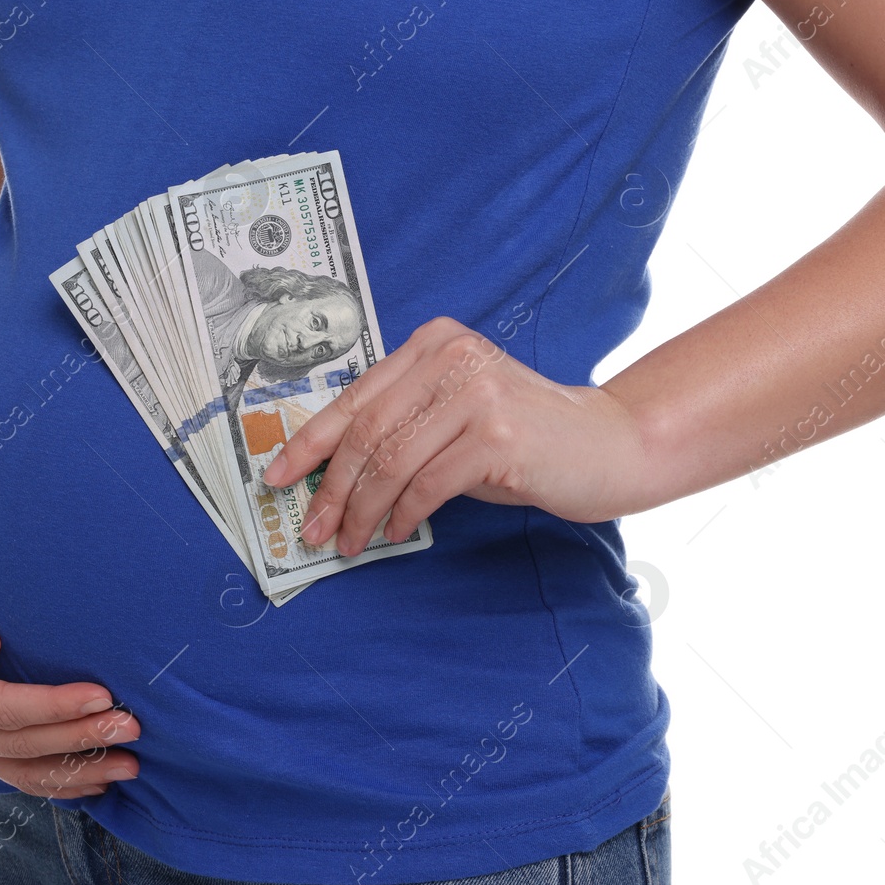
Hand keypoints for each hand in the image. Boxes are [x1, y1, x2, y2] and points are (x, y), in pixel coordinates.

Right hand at [0, 567, 139, 798]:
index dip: (51, 706)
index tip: (101, 694)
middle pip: (21, 744)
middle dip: (80, 738)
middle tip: (134, 725)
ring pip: (24, 769)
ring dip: (80, 770)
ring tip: (133, 765)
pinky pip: (18, 773)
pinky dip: (59, 781)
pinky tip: (98, 783)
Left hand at [259, 317, 648, 554]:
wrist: (608, 444)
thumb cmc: (525, 437)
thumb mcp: (456, 416)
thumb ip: (404, 426)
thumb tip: (330, 475)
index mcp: (434, 343)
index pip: (355, 397)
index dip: (310, 443)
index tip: (276, 479)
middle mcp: (453, 356)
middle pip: (367, 431)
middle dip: (330, 487)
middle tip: (312, 528)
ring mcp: (477, 392)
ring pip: (392, 461)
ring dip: (362, 510)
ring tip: (350, 542)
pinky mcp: (498, 433)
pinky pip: (428, 484)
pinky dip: (404, 514)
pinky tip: (397, 532)